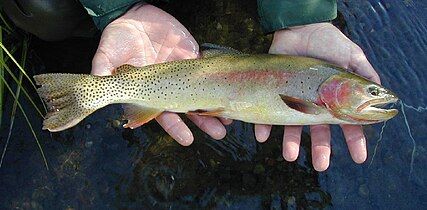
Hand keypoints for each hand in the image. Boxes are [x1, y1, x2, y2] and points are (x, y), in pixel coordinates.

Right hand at [91, 4, 230, 145]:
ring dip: (215, 107)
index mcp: (148, 91)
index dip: (175, 127)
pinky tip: (230, 90)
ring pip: (201, 93)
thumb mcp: (106, 54)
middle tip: (219, 134)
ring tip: (229, 120)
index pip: (163, 114)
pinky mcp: (192, 57)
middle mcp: (167, 85)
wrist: (134, 14)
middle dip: (203, 122)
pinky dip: (219, 82)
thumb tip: (97, 86)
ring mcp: (182, 72)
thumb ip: (103, 72)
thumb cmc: (118, 37)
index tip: (187, 140)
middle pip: (188, 108)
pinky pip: (208, 71)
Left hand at [255, 23, 379, 170]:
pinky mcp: (276, 93)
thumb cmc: (330, 43)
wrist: (301, 29)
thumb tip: (382, 96)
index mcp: (334, 100)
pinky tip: (262, 136)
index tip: (359, 159)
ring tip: (290, 156)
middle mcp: (314, 104)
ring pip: (293, 127)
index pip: (347, 124)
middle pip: (319, 132)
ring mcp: (294, 100)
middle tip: (321, 166)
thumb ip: (365, 77)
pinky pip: (267, 111)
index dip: (354, 142)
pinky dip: (264, 125)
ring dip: (291, 142)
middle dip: (321, 150)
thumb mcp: (352, 57)